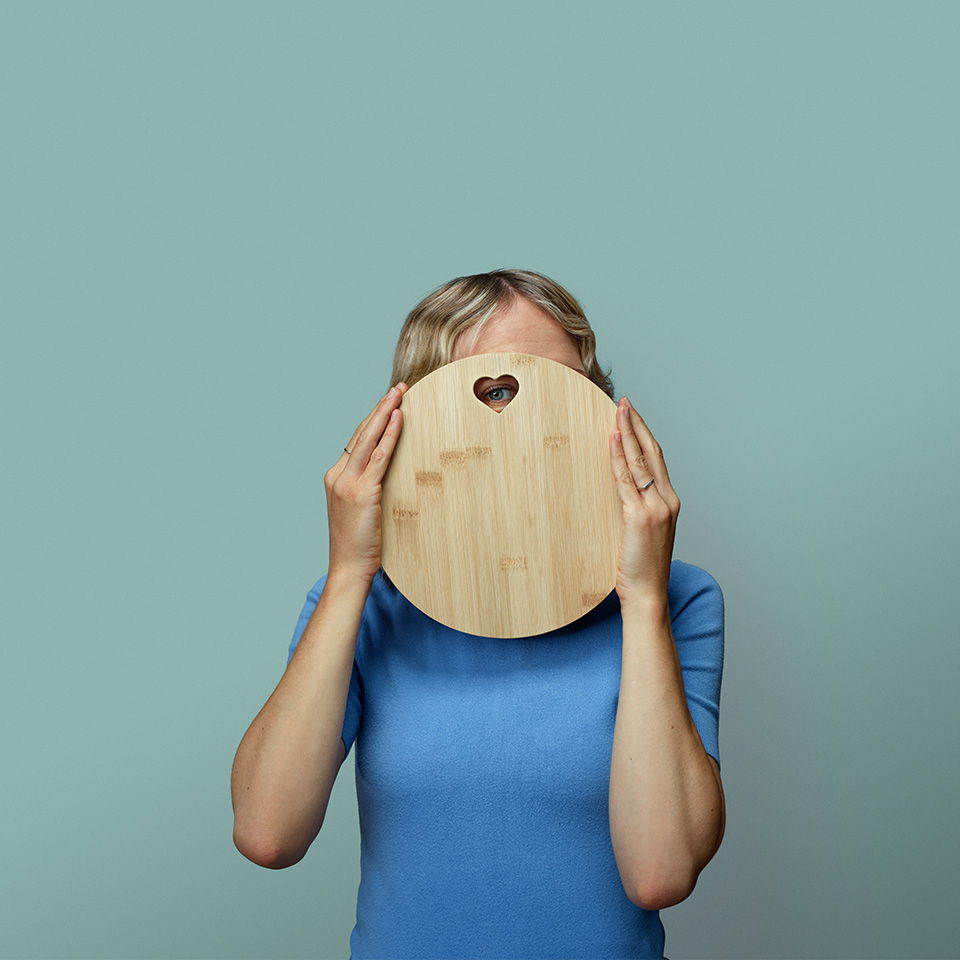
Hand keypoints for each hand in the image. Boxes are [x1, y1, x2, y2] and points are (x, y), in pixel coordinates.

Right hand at [324, 381, 407, 584]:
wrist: (348, 568)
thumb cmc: (360, 544)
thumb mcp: (361, 510)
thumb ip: (370, 487)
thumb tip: (391, 472)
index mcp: (335, 477)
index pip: (356, 439)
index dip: (373, 419)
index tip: (388, 402)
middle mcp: (337, 475)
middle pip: (361, 432)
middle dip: (380, 407)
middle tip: (398, 388)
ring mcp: (347, 482)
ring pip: (368, 438)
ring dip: (386, 412)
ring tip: (400, 393)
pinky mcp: (361, 491)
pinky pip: (379, 456)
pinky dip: (390, 434)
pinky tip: (400, 418)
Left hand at [608, 396, 680, 603]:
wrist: (648, 595)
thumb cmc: (641, 569)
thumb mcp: (642, 533)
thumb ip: (636, 510)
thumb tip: (619, 491)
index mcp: (670, 502)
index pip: (657, 459)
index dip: (645, 435)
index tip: (632, 415)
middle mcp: (667, 500)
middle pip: (652, 452)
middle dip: (637, 424)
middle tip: (624, 401)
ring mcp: (656, 507)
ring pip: (640, 460)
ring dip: (627, 431)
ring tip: (617, 410)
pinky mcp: (640, 516)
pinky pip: (626, 478)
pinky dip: (618, 455)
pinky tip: (611, 438)